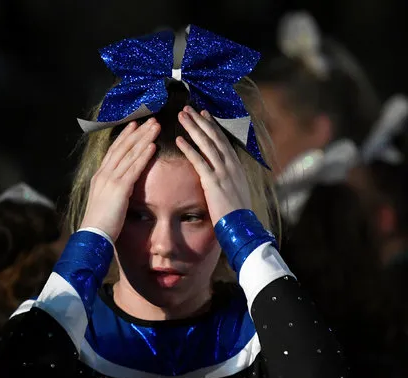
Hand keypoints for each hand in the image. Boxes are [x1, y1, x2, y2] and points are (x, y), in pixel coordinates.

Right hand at [80, 119, 159, 240]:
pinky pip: (134, 169)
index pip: (113, 151)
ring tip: (155, 127)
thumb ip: (111, 191)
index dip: (124, 137)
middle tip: (150, 120)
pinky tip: (152, 146)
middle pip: (122, 148)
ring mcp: (111, 180)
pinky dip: (143, 156)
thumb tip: (120, 189)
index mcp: (99, 177)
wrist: (92, 235)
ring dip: (144, 139)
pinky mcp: (120, 189)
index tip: (134, 126)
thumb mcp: (104, 202)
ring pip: (129, 154)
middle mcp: (103, 174)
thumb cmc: (99, 224)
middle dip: (137, 133)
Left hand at [176, 106, 250, 224]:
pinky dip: (188, 148)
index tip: (203, 113)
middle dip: (200, 121)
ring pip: (206, 144)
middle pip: (214, 137)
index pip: (223, 140)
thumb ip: (228, 179)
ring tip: (182, 116)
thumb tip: (221, 174)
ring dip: (193, 128)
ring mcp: (223, 172)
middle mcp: (231, 165)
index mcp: (236, 166)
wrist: (241, 227)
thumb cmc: (237, 213)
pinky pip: (199, 161)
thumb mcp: (236, 191)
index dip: (212, 125)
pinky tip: (179, 139)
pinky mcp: (213, 182)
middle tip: (188, 108)